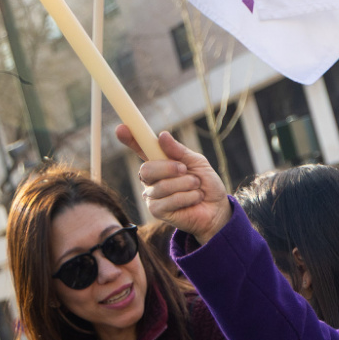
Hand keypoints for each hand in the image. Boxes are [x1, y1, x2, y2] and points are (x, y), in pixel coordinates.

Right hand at [115, 126, 232, 243]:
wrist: (217, 208)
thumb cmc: (205, 183)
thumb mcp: (197, 162)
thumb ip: (179, 151)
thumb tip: (162, 135)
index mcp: (159, 162)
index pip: (140, 149)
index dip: (130, 139)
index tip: (121, 128)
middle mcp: (151, 179)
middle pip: (146, 169)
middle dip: (169, 168)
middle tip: (185, 170)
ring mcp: (152, 195)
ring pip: (161, 186)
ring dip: (185, 184)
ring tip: (196, 186)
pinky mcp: (156, 211)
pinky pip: (168, 201)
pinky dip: (187, 197)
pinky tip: (194, 199)